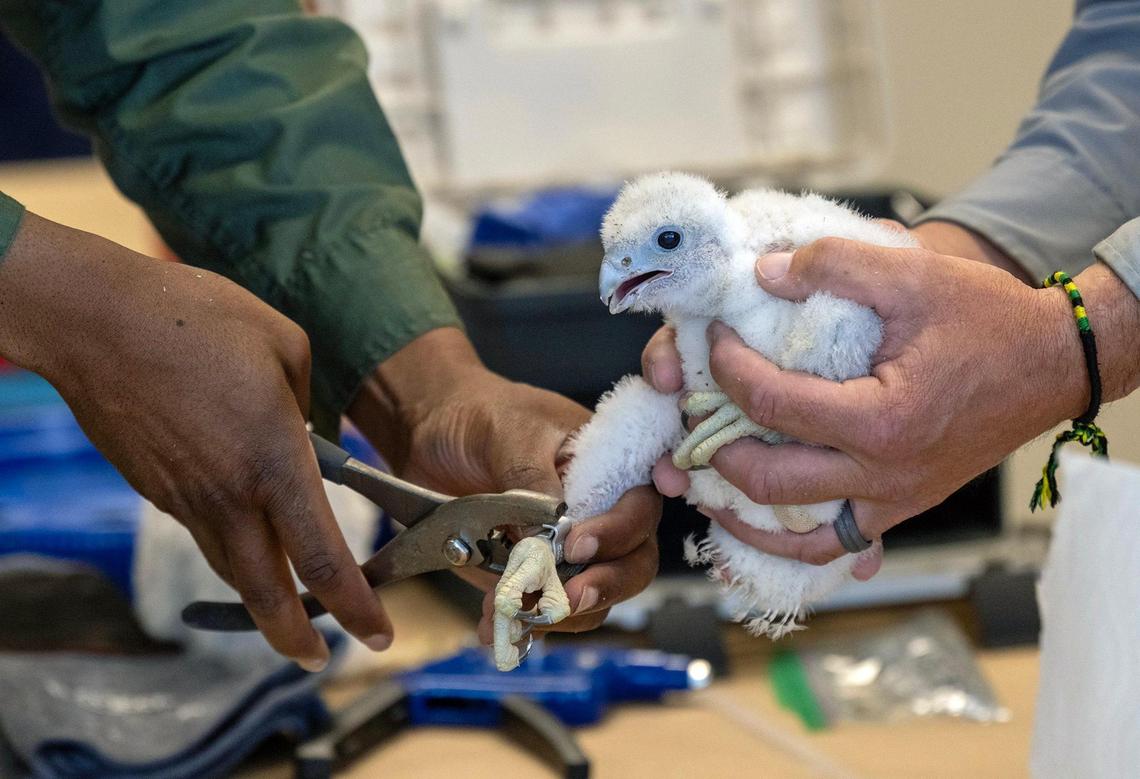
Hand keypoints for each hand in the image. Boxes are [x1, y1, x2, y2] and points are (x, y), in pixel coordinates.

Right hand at [0, 213, 393, 669]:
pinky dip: (230, 549)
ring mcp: (186, 497)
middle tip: (319, 657)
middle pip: (267, 591)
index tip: (378, 633)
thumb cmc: (195, 318)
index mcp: (275, 460)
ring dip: (262, 599)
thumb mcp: (284, 343)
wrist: (95, 320)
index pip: (322, 557)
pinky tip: (244, 534)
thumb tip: (306, 433)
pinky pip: (202, 533)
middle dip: (296, 636)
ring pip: (232, 568)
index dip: (354, 605)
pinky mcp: (155, 489)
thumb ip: (310, 402)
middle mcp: (231, 493)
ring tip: (286, 609)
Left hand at [349, 329, 661, 640]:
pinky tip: (490, 627)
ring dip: (556, 614)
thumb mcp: (511, 432)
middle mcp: (600, 514)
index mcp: (610, 468)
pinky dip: (521, 626)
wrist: (429, 430)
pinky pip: (542, 611)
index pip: (639, 510)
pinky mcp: (530, 576)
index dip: (618, 534)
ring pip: (592, 599)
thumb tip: (549, 535)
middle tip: (563, 598)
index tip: (575, 546)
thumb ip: (534, 479)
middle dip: (603, 587)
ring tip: (510, 613)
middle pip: (632, 564)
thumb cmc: (481, 414)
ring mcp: (567, 551)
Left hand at [642, 236, 1139, 568]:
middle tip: (692, 413)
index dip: (725, 367)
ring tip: (703, 482)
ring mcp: (895, 501)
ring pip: (797, 535)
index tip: (712, 338)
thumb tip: (761, 273)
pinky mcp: (902, 509)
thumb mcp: (914, 273)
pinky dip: (787, 538)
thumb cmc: (988, 318)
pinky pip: (834, 544)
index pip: (769, 403)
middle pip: (769, 482)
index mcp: (881, 419)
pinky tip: (757, 518)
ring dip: (740, 513)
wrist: (1052, 362)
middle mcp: (885, 475)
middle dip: (715, 449)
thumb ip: (834, 265)